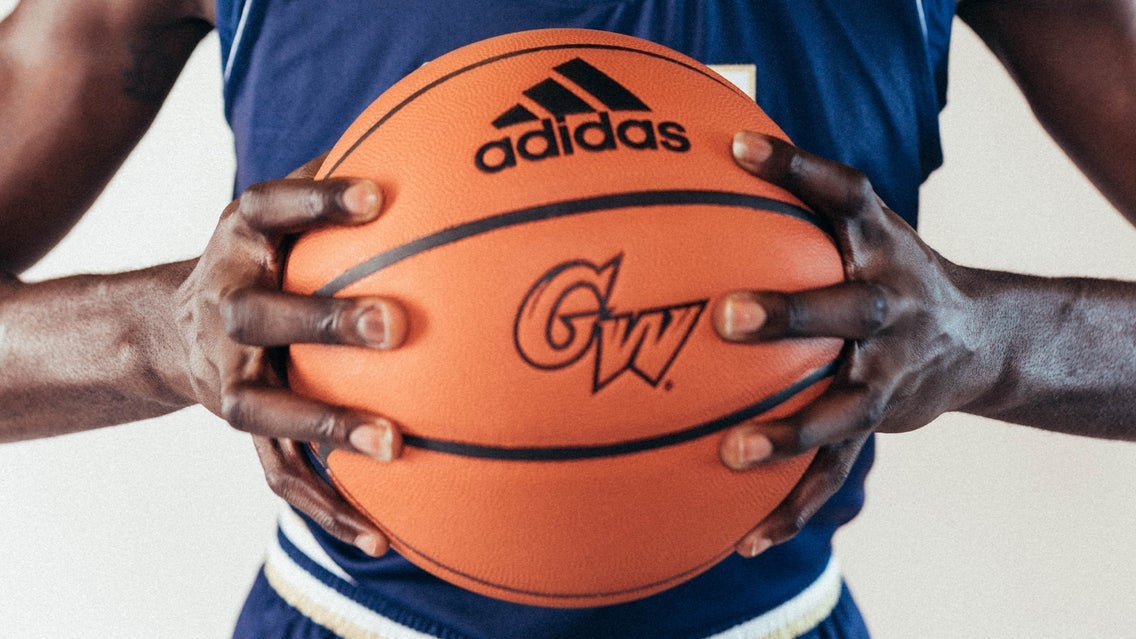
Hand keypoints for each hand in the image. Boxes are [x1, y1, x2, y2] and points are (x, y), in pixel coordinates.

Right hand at [174, 157, 405, 555]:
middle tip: (392, 324)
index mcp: (241, 241)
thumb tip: (430, 139)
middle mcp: (227, 307)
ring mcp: (230, 375)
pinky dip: (326, 506)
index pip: (272, 208)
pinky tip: (377, 535)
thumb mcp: (281, 209)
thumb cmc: (263, 256)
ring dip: (327, 427)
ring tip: (393, 444)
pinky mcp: (244, 430)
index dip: (318, 202)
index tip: (377, 197)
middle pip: (262, 315)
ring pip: (268, 409)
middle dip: (323, 320)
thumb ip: (333, 182)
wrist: (174, 325)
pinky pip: (281, 474)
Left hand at [715, 132, 989, 555]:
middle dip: (792, 312)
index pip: (845, 196)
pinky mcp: (877, 423)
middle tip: (727, 315)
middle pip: (848, 308)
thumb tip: (705, 151)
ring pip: (844, 406)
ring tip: (734, 453)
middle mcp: (890, 306)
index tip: (738, 149)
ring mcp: (887, 372)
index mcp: (879, 247)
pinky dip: (792, 507)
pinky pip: (833, 471)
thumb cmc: (886, 271)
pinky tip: (745, 540)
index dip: (796, 169)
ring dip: (792, 431)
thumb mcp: (860, 229)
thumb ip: (795, 197)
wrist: (975, 339)